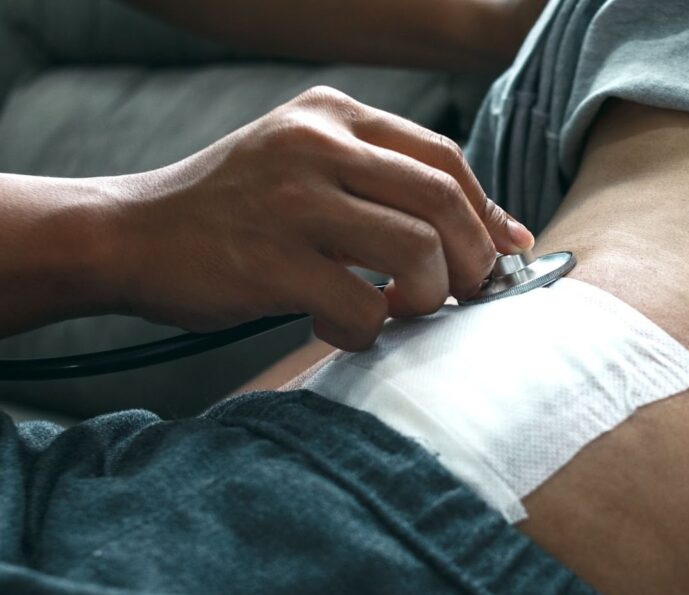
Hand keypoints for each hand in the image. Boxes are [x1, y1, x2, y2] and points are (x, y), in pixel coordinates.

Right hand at [109, 87, 534, 349]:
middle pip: (444, 202)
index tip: (502, 254)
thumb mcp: (307, 166)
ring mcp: (293, 201)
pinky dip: (367, 330)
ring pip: (418, 251)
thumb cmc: (235, 210)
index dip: (487, 213)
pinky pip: (363, 306)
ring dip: (428, 296)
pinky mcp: (271, 261)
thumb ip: (388, 186)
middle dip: (473, 261)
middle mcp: (317, 145)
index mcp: (332, 115)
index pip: (446, 158)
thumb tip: (498, 231)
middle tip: (464, 294)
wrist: (130, 234)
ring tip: (399, 309)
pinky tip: (338, 326)